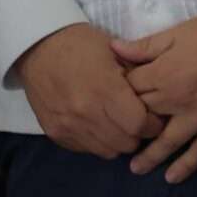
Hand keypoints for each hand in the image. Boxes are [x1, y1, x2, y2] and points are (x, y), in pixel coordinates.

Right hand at [15, 24, 162, 157]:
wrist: (39, 48)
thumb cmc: (84, 45)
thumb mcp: (118, 54)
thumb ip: (138, 79)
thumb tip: (157, 100)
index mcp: (105, 90)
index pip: (139, 124)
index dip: (153, 124)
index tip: (155, 117)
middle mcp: (85, 113)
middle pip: (125, 143)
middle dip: (138, 135)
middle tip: (139, 121)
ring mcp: (68, 126)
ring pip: (106, 151)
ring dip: (118, 141)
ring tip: (119, 125)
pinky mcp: (54, 133)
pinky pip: (85, 149)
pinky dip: (97, 142)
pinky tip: (99, 126)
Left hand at [113, 10, 196, 183]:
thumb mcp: (180, 31)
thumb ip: (146, 45)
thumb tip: (113, 51)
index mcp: (162, 74)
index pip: (128, 91)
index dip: (119, 95)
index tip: (116, 100)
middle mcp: (176, 100)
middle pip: (143, 119)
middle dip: (129, 127)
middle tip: (120, 138)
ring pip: (167, 142)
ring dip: (150, 156)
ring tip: (137, 168)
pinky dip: (187, 165)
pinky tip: (172, 177)